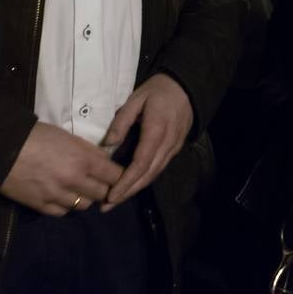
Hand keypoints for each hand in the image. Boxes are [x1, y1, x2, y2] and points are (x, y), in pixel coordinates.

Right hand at [0, 121, 123, 215]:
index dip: (119, 176)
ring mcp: (58, 196)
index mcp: (83, 160)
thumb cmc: (36, 135)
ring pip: (84, 205)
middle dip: (104, 188)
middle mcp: (74, 181)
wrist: (1, 149)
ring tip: (77, 189)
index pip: (114, 176)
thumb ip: (88, 150)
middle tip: (98, 183)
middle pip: (102, 193)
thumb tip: (105, 161)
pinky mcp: (42, 206)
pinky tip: (62, 197)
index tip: (117, 176)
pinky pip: (63, 212)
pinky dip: (66, 206)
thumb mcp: (67, 136)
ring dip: (84, 197)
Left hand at [99, 73, 193, 210]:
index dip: (126, 181)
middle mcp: (167, 143)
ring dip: (135, 189)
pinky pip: (159, 168)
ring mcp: (173, 148)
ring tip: (116, 200)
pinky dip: (144, 180)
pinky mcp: (175, 149)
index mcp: (156, 130)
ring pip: (154, 174)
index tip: (111, 195)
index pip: (141, 163)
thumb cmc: (157, 91)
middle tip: (107, 206)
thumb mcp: (136, 99)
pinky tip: (131, 185)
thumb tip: (108, 143)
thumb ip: (122, 120)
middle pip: (147, 174)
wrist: (185, 87)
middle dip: (128, 192)